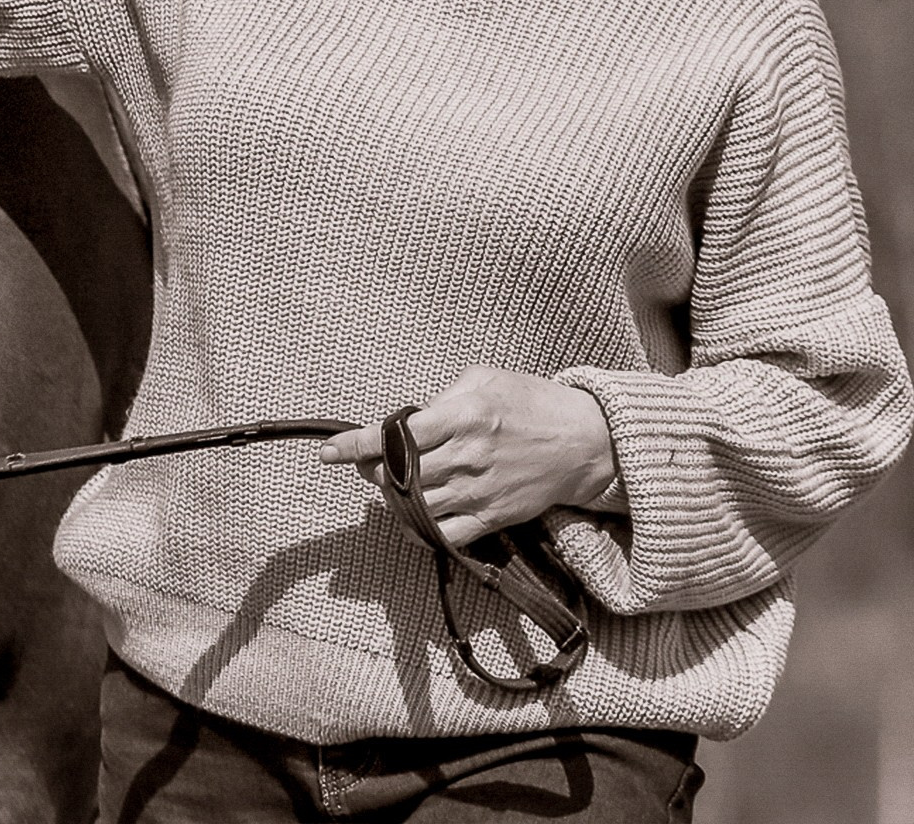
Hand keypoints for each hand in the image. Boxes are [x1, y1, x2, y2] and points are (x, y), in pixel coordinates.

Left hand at [319, 367, 616, 548]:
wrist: (584, 442)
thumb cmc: (531, 402)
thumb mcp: (485, 379)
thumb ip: (443, 397)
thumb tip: (409, 421)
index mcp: (464, 416)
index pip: (397, 434)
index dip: (356, 445)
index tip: (328, 452)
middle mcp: (467, 456)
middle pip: (399, 473)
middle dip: (373, 469)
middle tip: (372, 461)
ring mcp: (479, 491)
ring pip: (415, 505)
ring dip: (392, 497)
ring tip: (393, 482)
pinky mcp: (492, 517)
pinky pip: (444, 535)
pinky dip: (419, 530)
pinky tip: (411, 517)